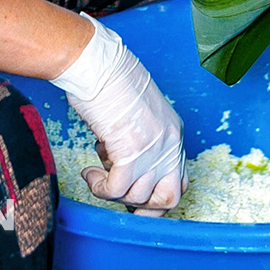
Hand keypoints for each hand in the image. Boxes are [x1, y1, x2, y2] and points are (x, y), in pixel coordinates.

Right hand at [51, 16, 184, 214]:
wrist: (98, 63)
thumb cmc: (110, 81)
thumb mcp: (138, 114)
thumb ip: (140, 141)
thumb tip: (124, 170)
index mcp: (174, 133)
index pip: (180, 180)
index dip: (157, 197)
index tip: (135, 199)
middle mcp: (170, 142)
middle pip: (169, 197)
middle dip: (141, 206)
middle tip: (116, 193)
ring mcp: (153, 148)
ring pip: (137, 196)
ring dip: (113, 190)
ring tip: (97, 168)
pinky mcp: (131, 151)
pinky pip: (116, 190)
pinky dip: (99, 188)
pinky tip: (89, 173)